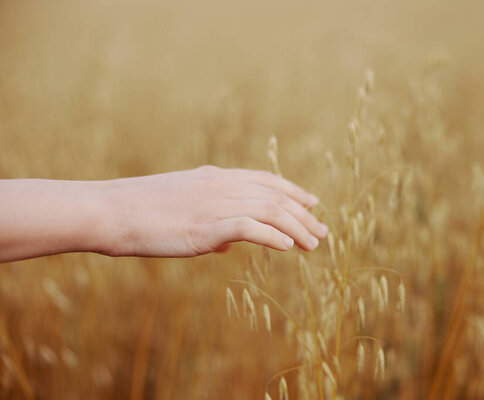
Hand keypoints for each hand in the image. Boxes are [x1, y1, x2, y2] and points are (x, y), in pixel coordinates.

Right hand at [101, 166, 327, 256]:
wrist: (111, 210)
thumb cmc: (142, 212)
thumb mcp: (182, 208)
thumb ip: (210, 221)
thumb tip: (230, 245)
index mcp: (214, 177)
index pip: (264, 180)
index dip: (292, 190)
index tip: (312, 203)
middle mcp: (219, 185)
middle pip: (274, 196)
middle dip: (303, 214)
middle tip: (322, 232)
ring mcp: (212, 204)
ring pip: (268, 210)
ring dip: (295, 228)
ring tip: (313, 244)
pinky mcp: (203, 226)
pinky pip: (247, 227)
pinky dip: (271, 236)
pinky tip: (287, 248)